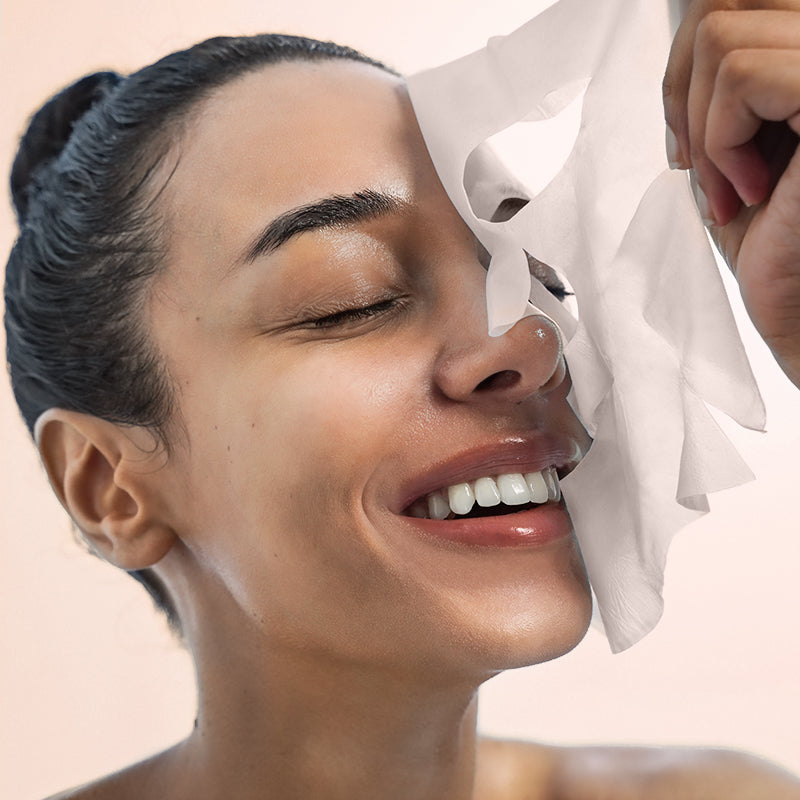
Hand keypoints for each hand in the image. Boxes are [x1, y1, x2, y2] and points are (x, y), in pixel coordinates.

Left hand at [664, 0, 799, 387]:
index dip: (687, 66)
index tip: (688, 143)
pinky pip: (743, 76)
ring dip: (704, 131)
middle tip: (698, 165)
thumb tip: (688, 30)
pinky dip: (721, 141)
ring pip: (723, 35)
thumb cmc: (778, 245)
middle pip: (724, 3)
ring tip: (734, 189)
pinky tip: (752, 191)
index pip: (734, 0)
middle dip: (684, 93)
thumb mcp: (736, 148)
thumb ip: (723, 88)